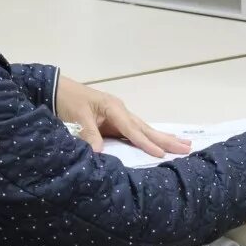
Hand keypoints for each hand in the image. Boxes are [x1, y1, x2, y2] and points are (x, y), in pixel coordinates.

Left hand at [56, 76, 190, 157]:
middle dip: (166, 139)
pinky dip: (149, 138)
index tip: (160, 154)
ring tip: (183, 144)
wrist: (57, 90)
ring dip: (162, 138)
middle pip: (146, 128)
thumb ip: (89, 135)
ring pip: (144, 129)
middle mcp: (120, 111)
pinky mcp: (114, 122)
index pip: (132, 129)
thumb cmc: (67, 101)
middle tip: (187, 147)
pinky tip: (159, 144)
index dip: (146, 143)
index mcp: (114, 108)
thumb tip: (99, 154)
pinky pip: (135, 132)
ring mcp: (119, 116)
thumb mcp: (77, 118)